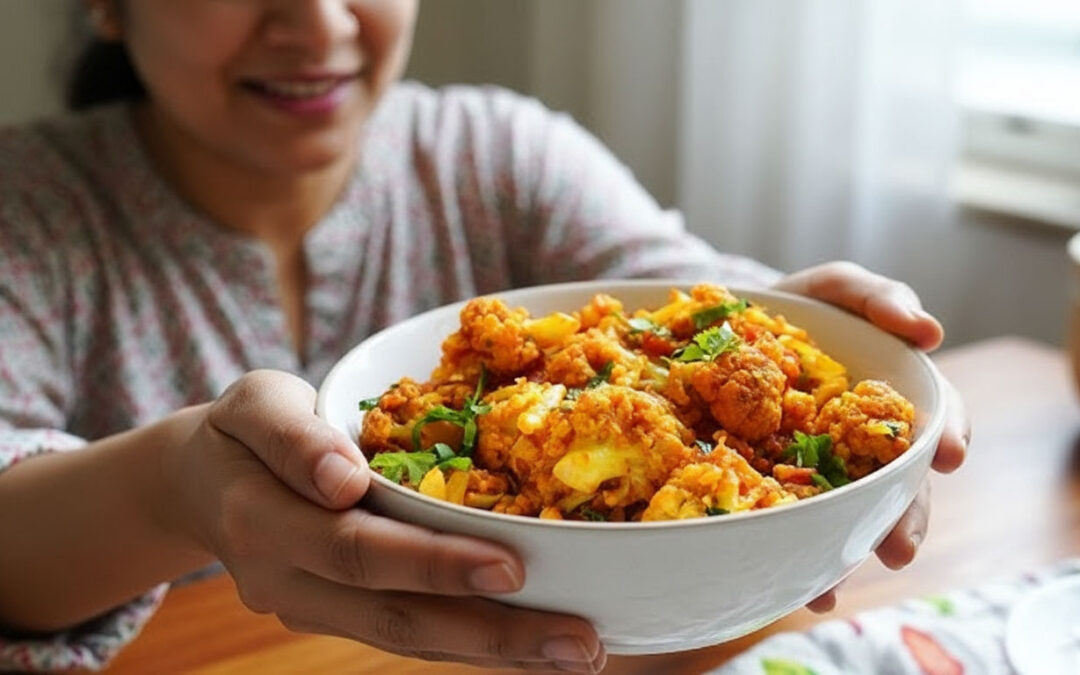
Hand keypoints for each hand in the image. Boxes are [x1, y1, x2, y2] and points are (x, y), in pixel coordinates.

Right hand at [162, 370, 605, 672]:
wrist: (201, 484)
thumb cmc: (242, 432)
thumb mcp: (254, 404)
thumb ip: (293, 436)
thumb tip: (344, 478)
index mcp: (264, 521)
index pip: (358, 549)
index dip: (434, 563)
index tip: (512, 567)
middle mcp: (288, 583)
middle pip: (395, 617)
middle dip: (491, 633)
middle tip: (579, 642)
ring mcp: (314, 610)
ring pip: (409, 640)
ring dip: (496, 654)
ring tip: (579, 655)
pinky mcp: (340, 617)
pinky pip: (410, 636)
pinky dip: (474, 644)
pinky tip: (534, 647)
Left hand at [773, 262, 970, 611]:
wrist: (720, 329)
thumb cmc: (794, 310)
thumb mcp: (832, 289)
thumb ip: (875, 297)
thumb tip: (926, 330)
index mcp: (888, 400)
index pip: (933, 421)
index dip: (946, 435)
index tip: (947, 453)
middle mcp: (862, 445)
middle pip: (896, 487)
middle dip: (903, 519)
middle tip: (898, 547)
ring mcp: (818, 471)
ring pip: (846, 518)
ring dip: (844, 554)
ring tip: (833, 585)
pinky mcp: (773, 487)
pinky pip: (788, 526)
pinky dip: (796, 559)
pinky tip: (795, 585)